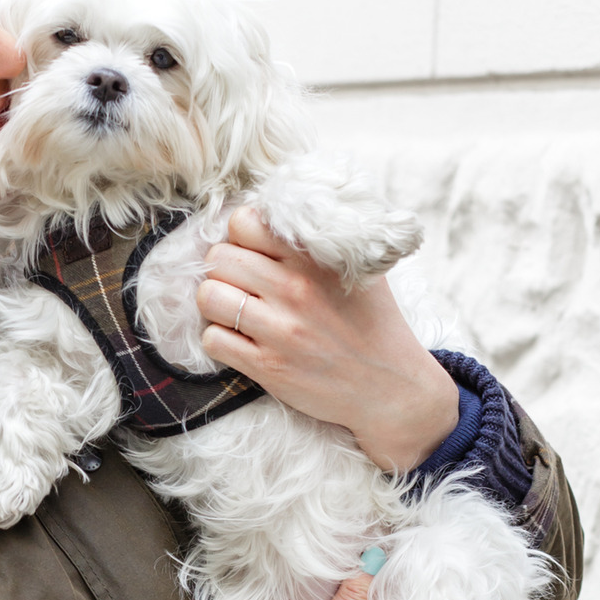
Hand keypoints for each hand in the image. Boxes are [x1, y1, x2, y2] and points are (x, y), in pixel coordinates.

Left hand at [196, 208, 458, 471]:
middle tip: (241, 285)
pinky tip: (240, 340)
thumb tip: (277, 213)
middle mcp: (295, 289)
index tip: (253, 253)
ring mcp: (279, 329)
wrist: (390, 386)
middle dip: (224, 270)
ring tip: (236, 311)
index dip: (241, 237)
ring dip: (216, 303)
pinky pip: (213, 339)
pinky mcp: (268, 366)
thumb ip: (321, 239)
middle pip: (218, 258)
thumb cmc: (372, 323)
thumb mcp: (359, 267)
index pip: (244, 223)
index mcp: (314, 258)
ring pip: (208, 296)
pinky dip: (219, 339)